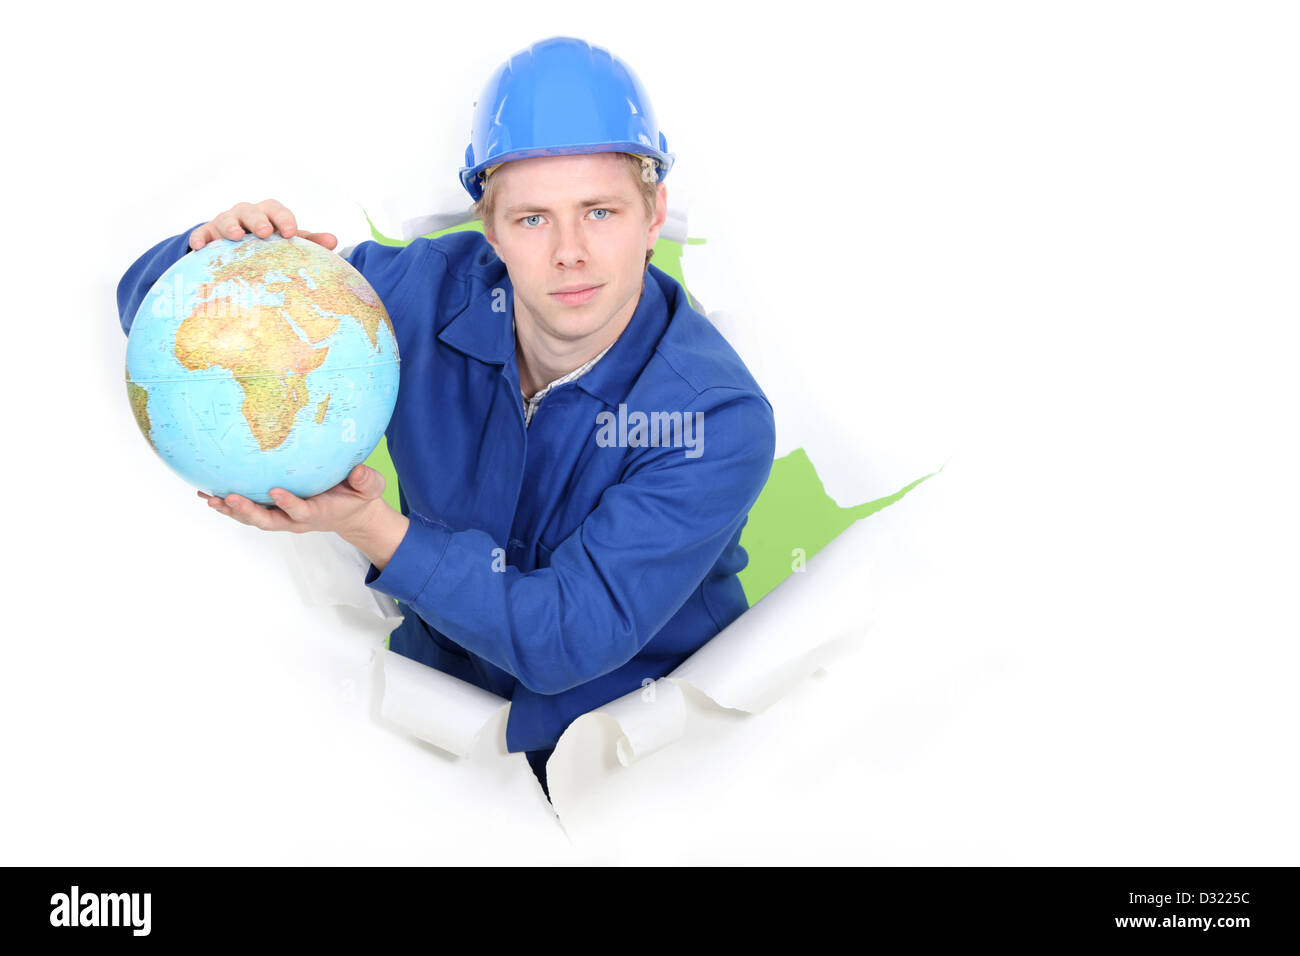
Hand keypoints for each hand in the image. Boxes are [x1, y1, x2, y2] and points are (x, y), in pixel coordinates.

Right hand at [189, 199, 337, 251]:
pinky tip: (200, 248)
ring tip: (236, 237)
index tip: (290, 233)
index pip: (276, 209)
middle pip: (250, 210)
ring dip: (231, 226)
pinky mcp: (206, 235)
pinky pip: (201, 234)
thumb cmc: (269, 246)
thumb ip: (309, 242)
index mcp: (267, 214)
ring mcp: (224, 223)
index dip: (284, 218)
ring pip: (226, 219)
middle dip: (258, 220)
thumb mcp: (287, 244)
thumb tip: (334, 241)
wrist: (236, 251)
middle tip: (265, 233)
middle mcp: (245, 214)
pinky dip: (200, 238)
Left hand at [199, 464, 387, 537]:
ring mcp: (282, 517)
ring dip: (232, 510)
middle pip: (268, 520)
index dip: (289, 504)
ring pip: (253, 518)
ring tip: (212, 498)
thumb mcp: (370, 489)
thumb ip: (367, 481)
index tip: (276, 492)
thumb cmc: (358, 498)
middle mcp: (295, 519)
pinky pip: (247, 510)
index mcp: (318, 513)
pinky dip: (228, 505)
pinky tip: (208, 494)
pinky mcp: (273, 511)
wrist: (350, 514)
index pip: (302, 511)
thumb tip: (359, 471)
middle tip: (231, 498)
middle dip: (248, 511)